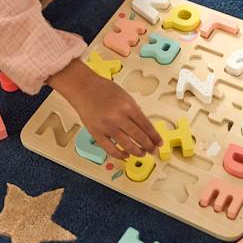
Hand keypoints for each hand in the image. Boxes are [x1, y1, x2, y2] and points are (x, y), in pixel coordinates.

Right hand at [47, 59, 161, 159]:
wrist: (83, 87)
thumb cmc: (102, 88)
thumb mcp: (124, 95)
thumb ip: (134, 109)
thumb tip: (143, 124)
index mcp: (128, 106)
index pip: (146, 125)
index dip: (154, 136)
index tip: (159, 142)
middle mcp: (119, 117)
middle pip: (139, 137)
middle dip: (149, 146)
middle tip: (153, 150)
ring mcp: (107, 127)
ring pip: (127, 146)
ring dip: (137, 152)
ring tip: (142, 154)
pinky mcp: (97, 134)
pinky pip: (111, 149)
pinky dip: (120, 155)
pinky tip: (125, 155)